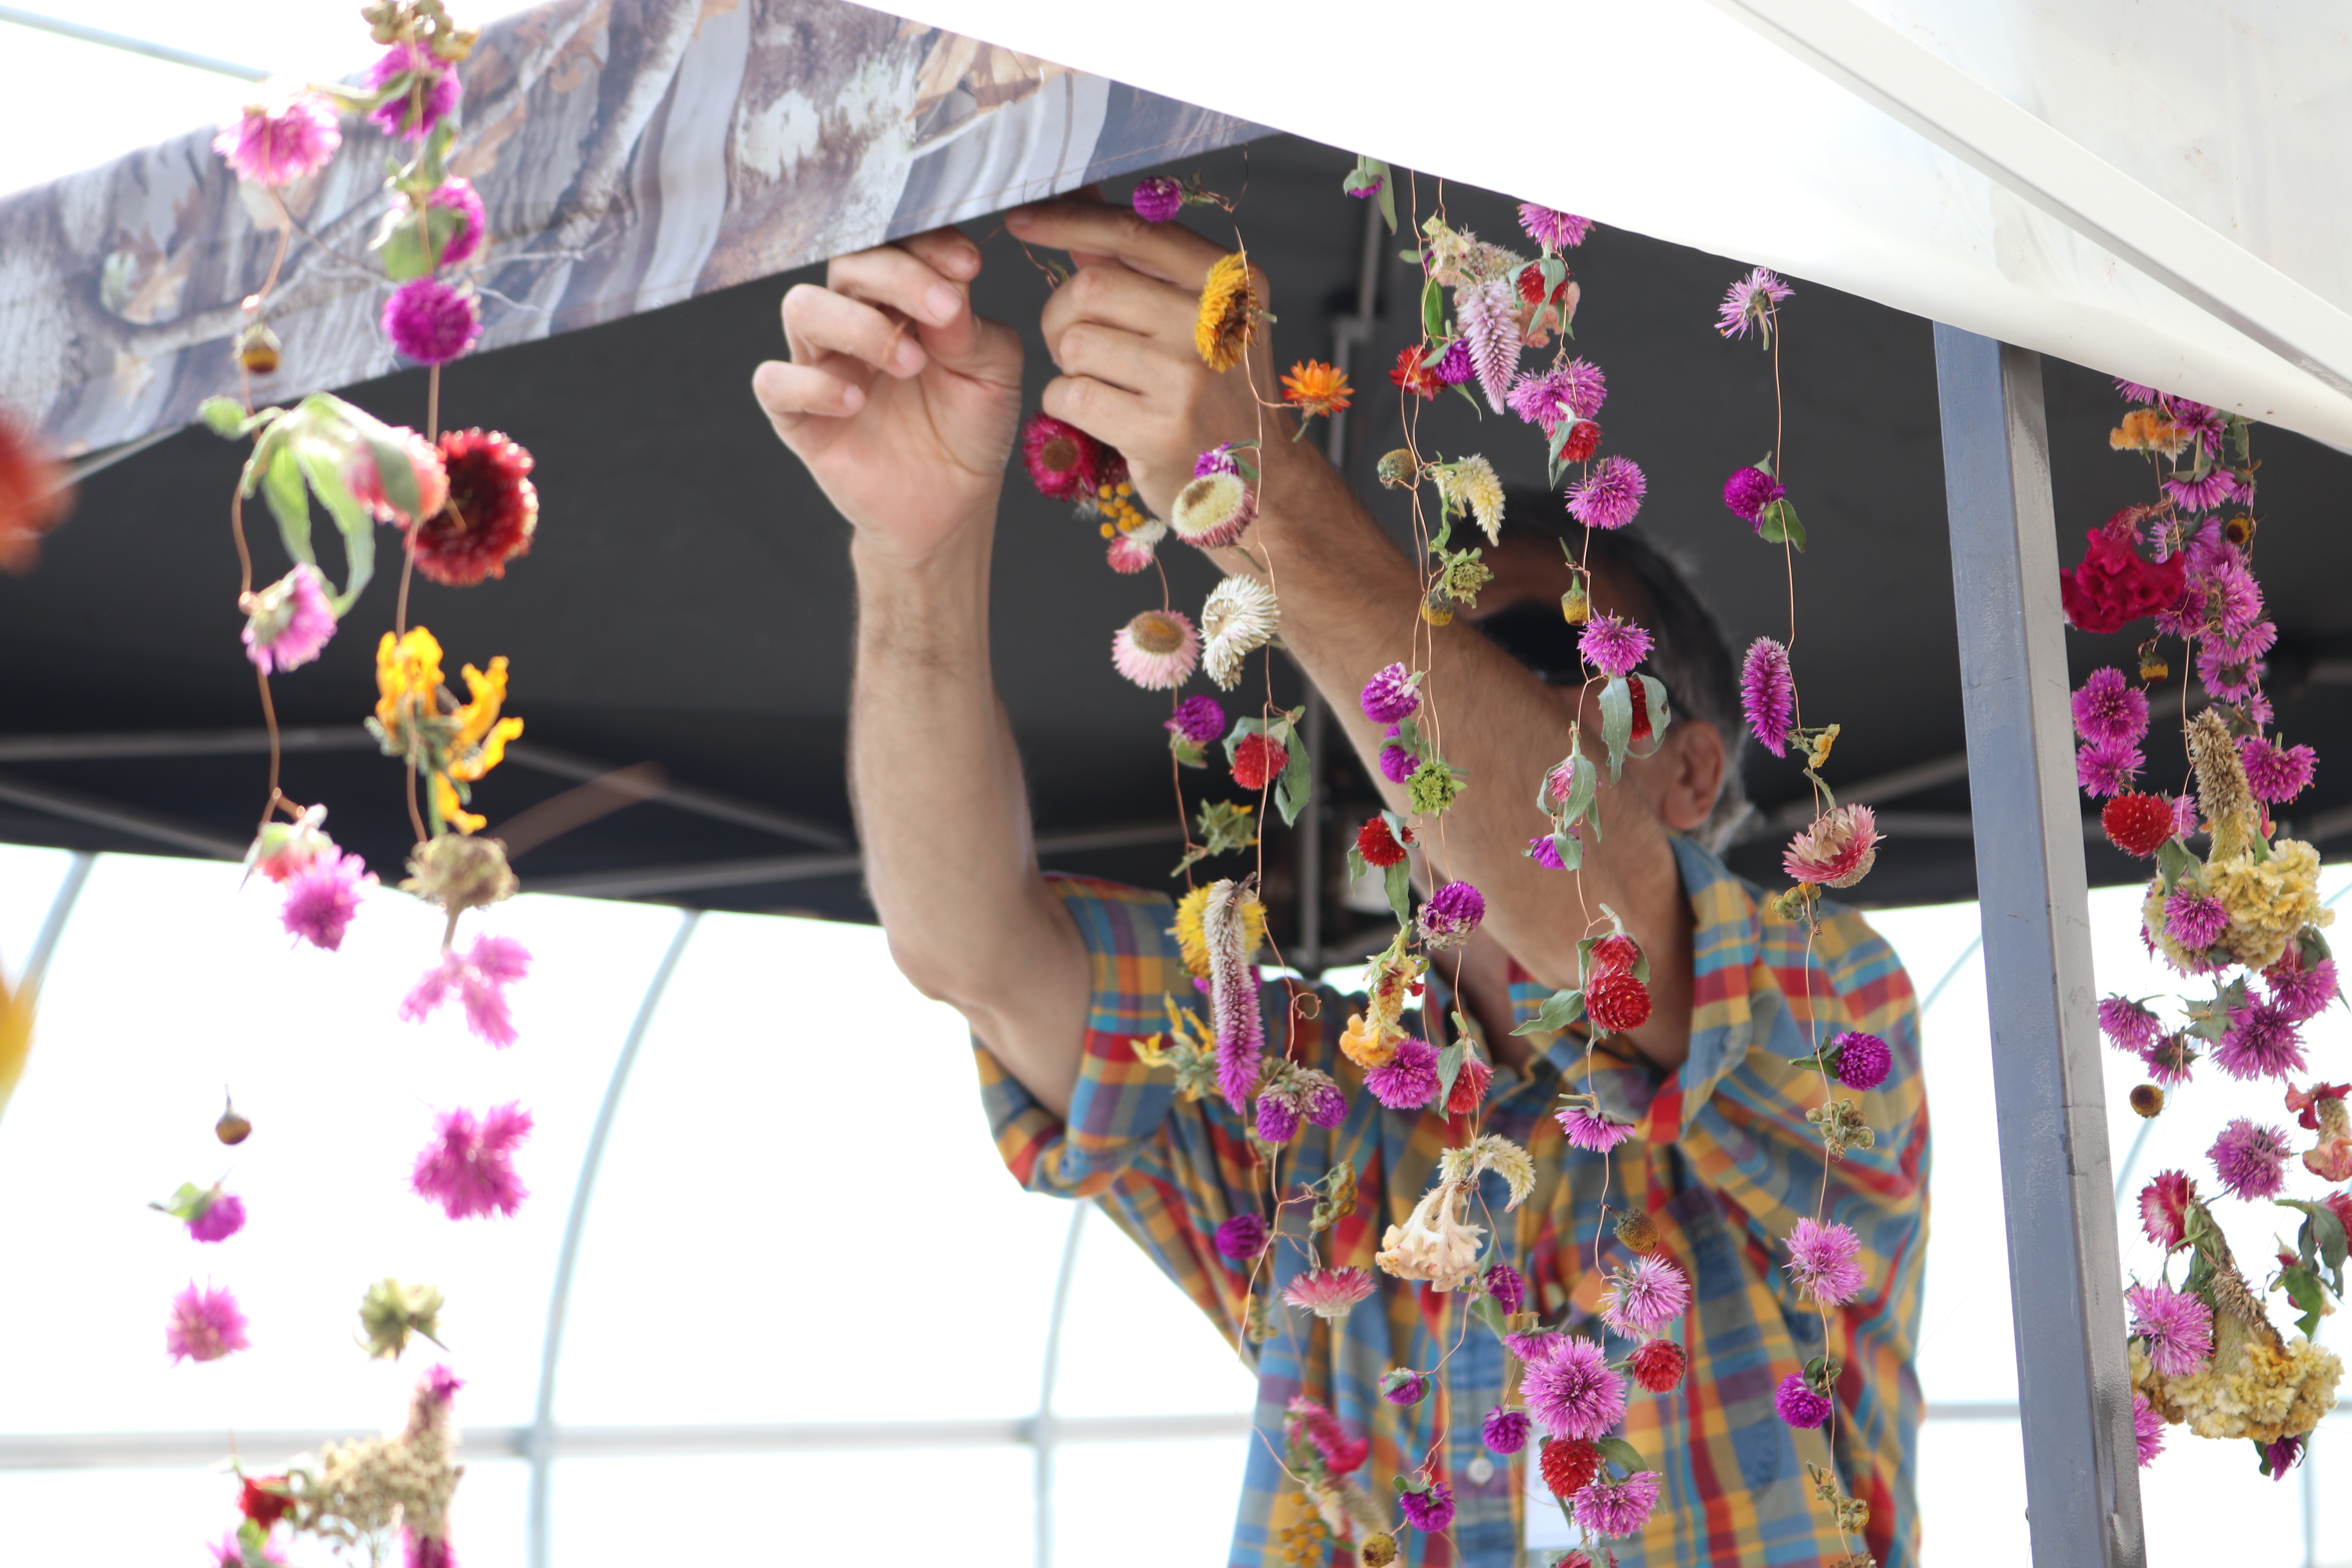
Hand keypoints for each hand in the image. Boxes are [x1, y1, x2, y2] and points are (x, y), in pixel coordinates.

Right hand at [751, 227, 1023, 564]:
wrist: (951, 506)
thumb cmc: (970, 429)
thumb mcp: (994, 376)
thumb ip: (974, 330)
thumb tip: (948, 294)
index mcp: (902, 300)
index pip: (898, 247)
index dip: (927, 245)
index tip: (967, 265)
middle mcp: (854, 320)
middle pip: (848, 265)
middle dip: (897, 277)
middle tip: (943, 311)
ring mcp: (822, 365)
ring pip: (802, 308)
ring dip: (857, 325)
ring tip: (909, 363)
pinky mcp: (798, 415)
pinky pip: (775, 382)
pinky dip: (812, 385)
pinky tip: (855, 402)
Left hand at [1008, 199, 1295, 518]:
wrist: (1259, 479)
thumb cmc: (1221, 392)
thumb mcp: (1203, 315)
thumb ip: (1142, 260)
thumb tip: (1082, 198)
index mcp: (1229, 282)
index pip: (1134, 232)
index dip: (1069, 221)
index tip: (1023, 220)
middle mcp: (1214, 324)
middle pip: (1092, 285)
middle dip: (1063, 310)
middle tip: (1075, 340)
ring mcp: (1188, 380)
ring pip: (1076, 341)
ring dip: (1068, 361)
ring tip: (1101, 379)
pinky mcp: (1158, 431)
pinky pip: (1070, 394)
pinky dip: (1065, 401)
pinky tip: (1098, 412)